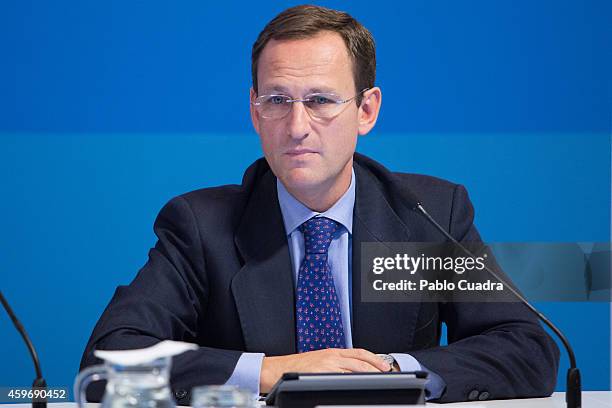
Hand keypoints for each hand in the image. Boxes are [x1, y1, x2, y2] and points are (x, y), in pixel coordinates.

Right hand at [259, 348, 390, 392]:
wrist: (277, 369)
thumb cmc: (296, 367)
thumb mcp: (318, 361)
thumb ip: (335, 364)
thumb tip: (351, 372)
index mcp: (332, 352)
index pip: (359, 352)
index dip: (374, 358)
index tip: (384, 365)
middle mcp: (331, 356)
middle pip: (360, 360)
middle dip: (375, 367)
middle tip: (386, 373)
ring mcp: (326, 365)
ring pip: (354, 368)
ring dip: (367, 374)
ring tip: (377, 380)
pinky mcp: (320, 374)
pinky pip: (341, 377)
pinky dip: (352, 380)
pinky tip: (358, 386)